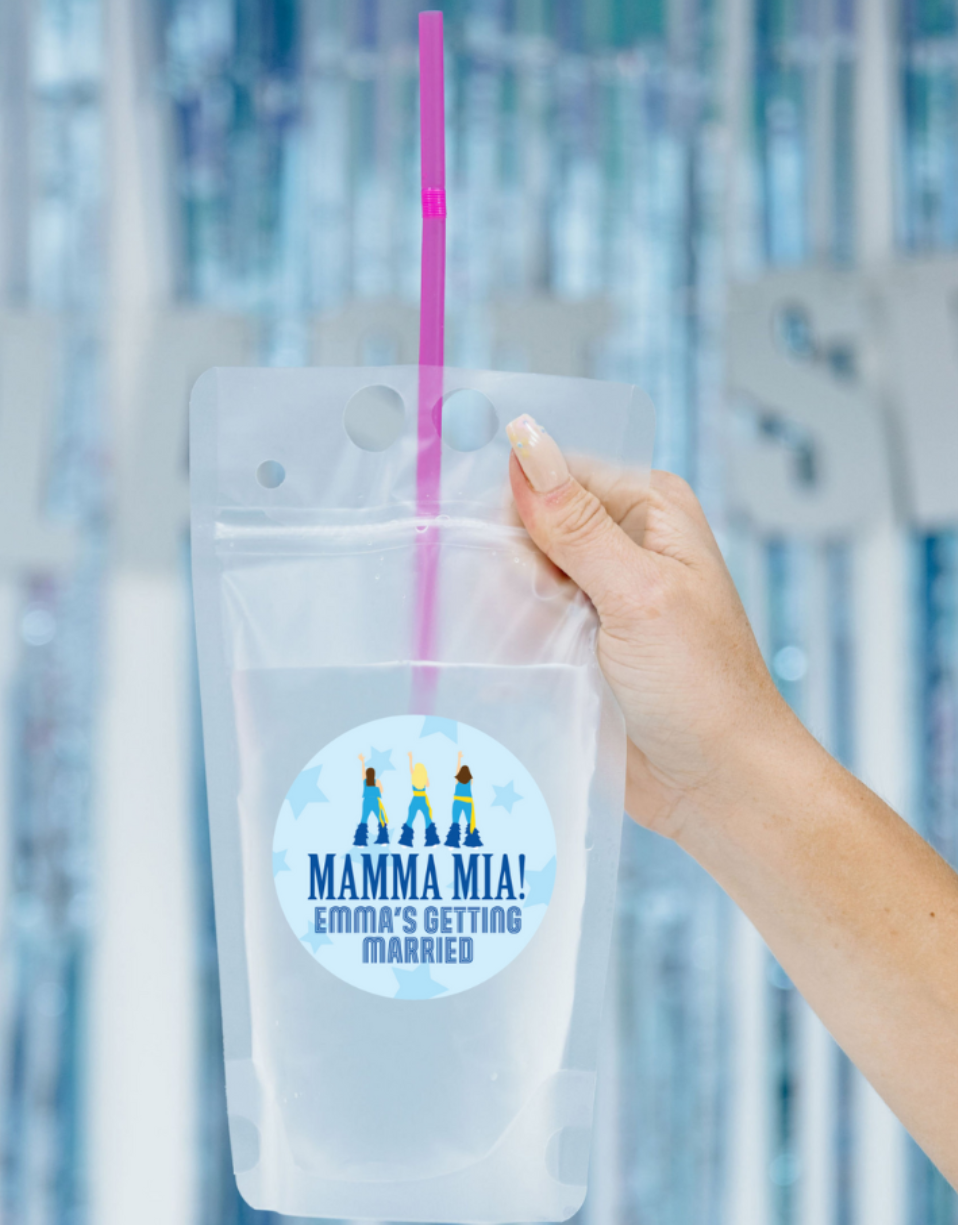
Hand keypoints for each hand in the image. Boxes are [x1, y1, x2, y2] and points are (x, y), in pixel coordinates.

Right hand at [506, 413, 798, 838]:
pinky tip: (525, 670)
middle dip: (516, 572)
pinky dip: (513, 645)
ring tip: (545, 653)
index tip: (509, 555)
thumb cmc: (702, 688)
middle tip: (544, 617)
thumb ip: (575, 522)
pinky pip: (519, 624)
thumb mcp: (638, 594)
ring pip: (515, 578)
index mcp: (649, 507)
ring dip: (513, 615)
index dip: (517, 506)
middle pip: (525, 526)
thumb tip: (526, 439)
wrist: (715, 785)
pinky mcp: (576, 641)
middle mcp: (623, 541)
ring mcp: (597, 593)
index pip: (552, 473)